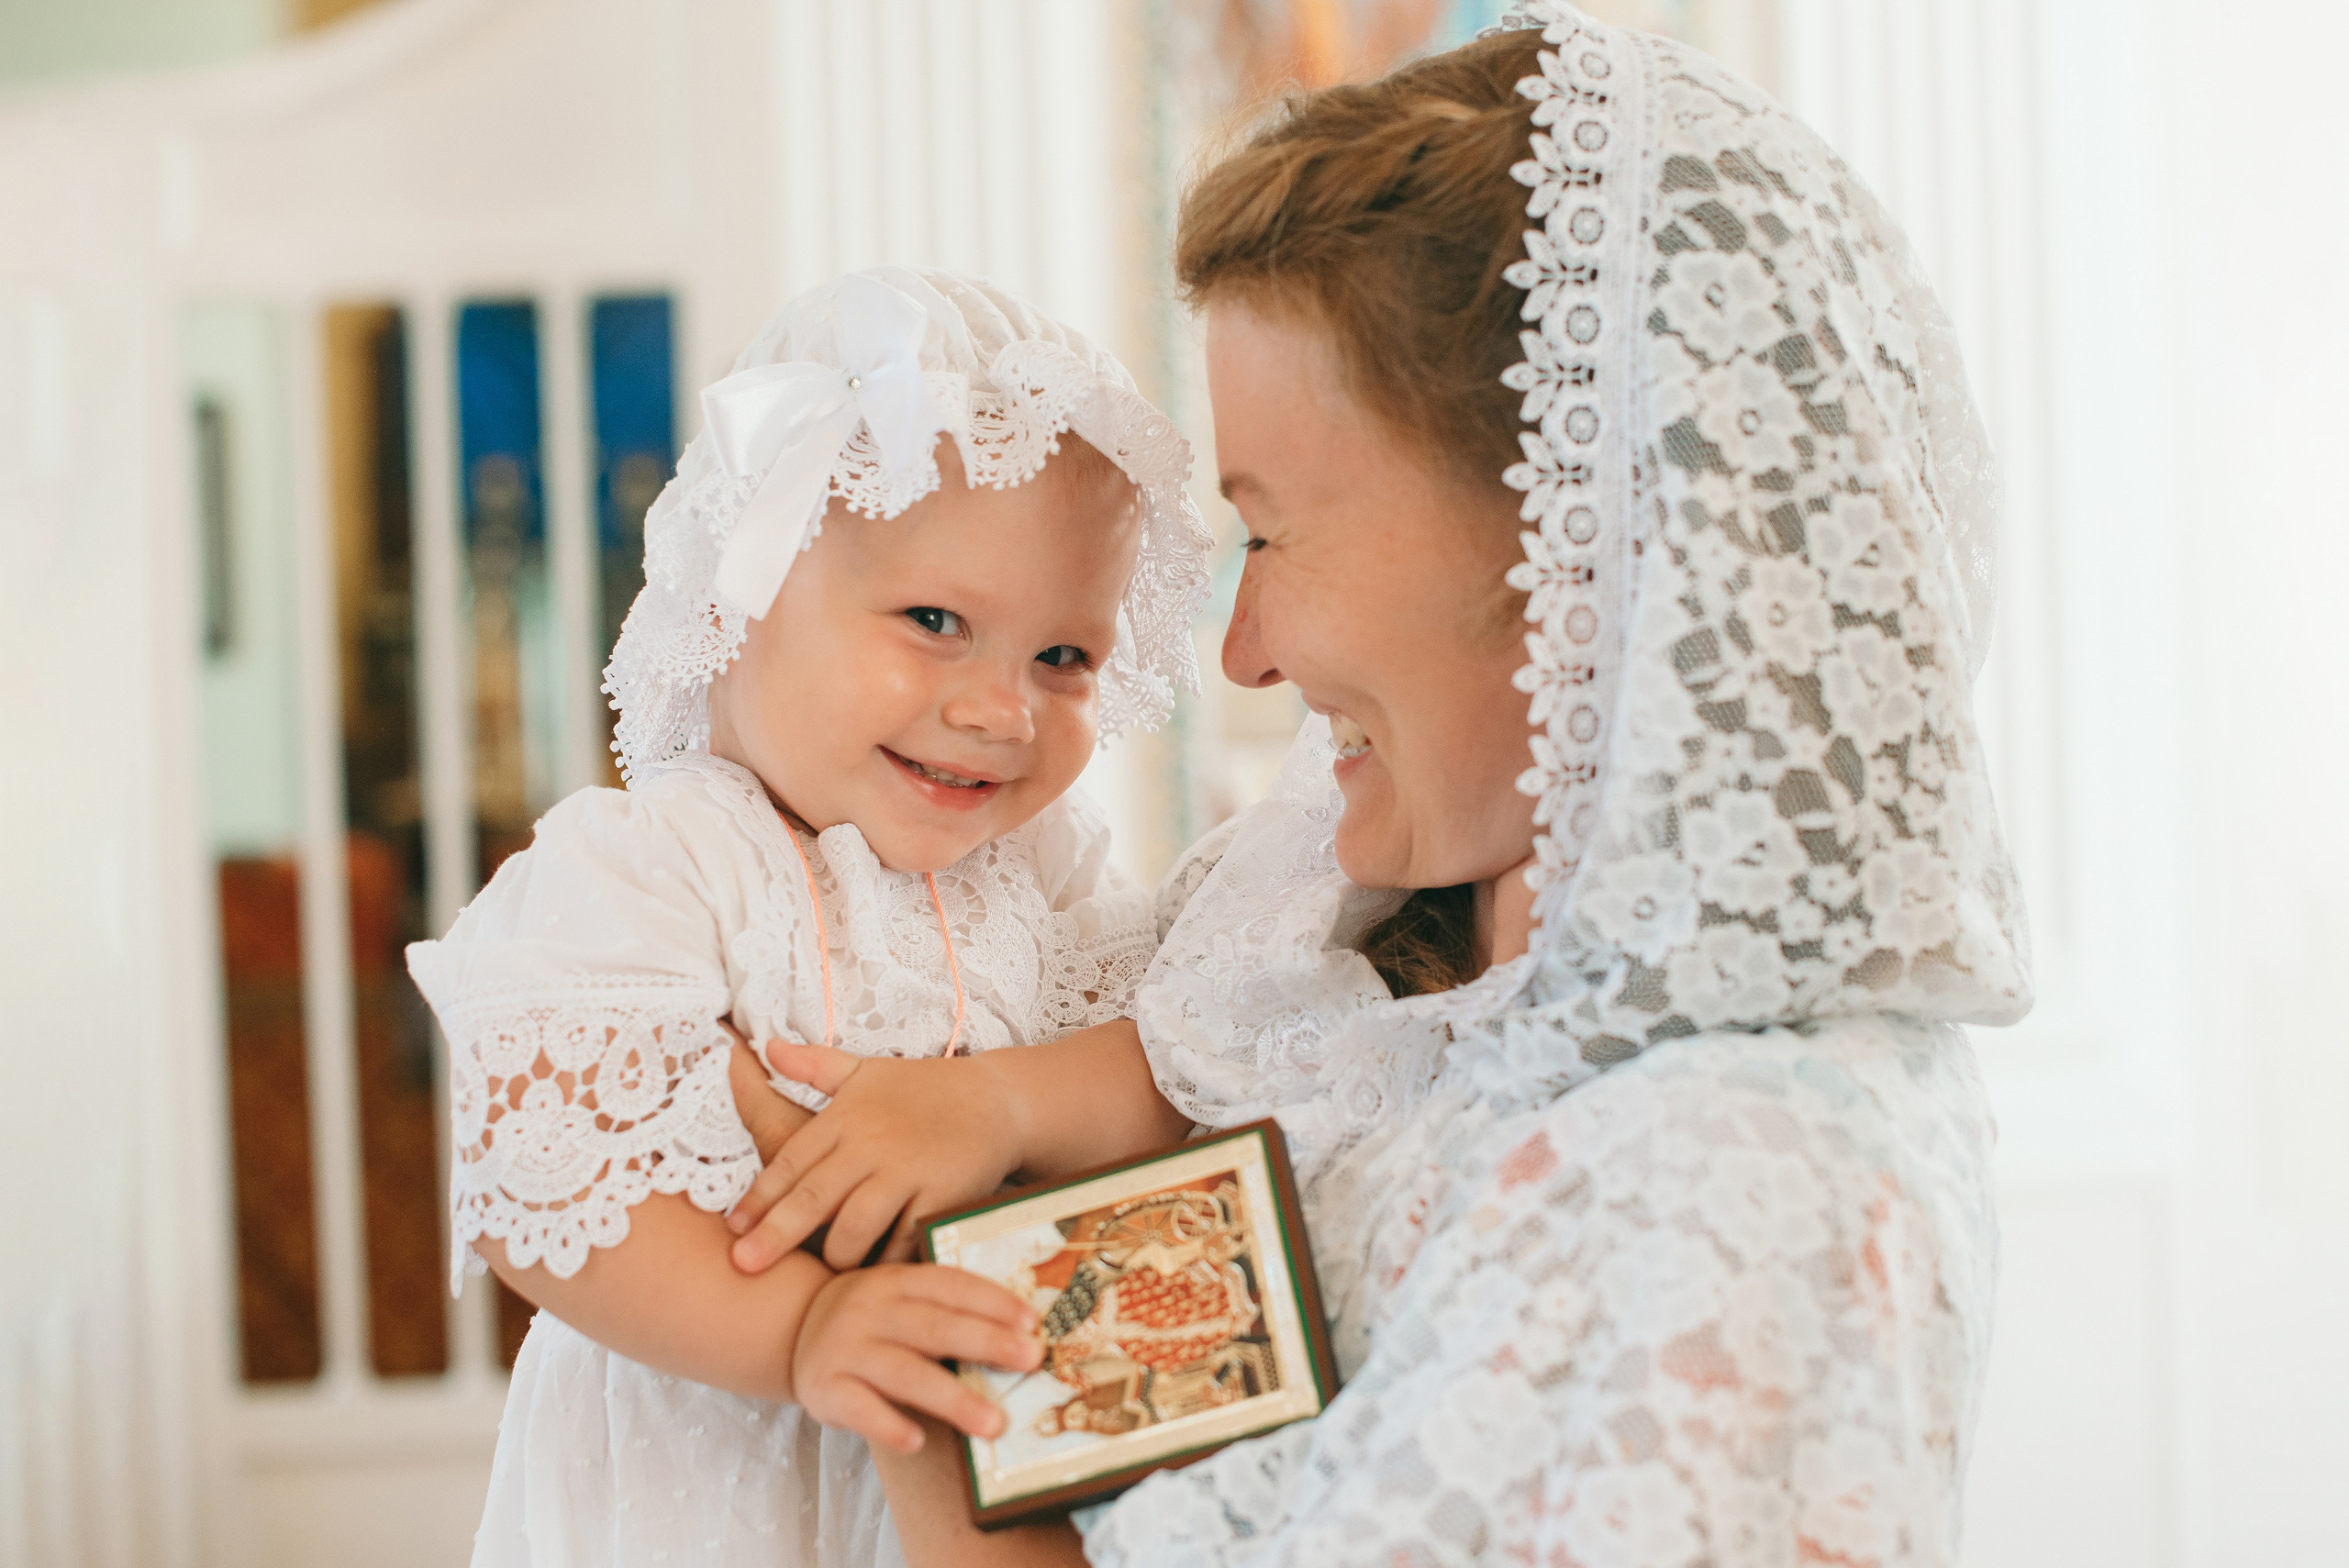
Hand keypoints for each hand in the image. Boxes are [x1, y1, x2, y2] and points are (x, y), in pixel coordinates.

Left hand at [728, 1039, 1025, 1272]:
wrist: (999, 1100)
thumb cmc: (925, 1089)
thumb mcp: (867, 1071)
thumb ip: (816, 1066)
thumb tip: (765, 1047)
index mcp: (847, 1116)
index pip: (791, 1160)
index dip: (760, 1197)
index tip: (733, 1228)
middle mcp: (872, 1143)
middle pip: (813, 1198)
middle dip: (774, 1236)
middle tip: (742, 1267)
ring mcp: (908, 1171)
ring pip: (856, 1227)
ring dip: (834, 1257)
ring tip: (819, 1278)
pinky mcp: (943, 1196)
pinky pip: (905, 1241)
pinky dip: (888, 1264)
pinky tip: (872, 1282)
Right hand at [793, 1263, 1041, 1454]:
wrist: (795, 1329)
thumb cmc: (873, 1320)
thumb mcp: (901, 1299)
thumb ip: (946, 1310)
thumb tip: (1022, 1336)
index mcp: (897, 1280)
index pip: (951, 1285)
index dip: (993, 1302)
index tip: (1032, 1322)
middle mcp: (870, 1309)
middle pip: (935, 1327)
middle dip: (987, 1343)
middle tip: (1031, 1359)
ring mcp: (845, 1348)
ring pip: (905, 1373)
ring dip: (953, 1399)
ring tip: (994, 1424)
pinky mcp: (823, 1388)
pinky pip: (859, 1409)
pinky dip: (889, 1425)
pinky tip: (918, 1440)